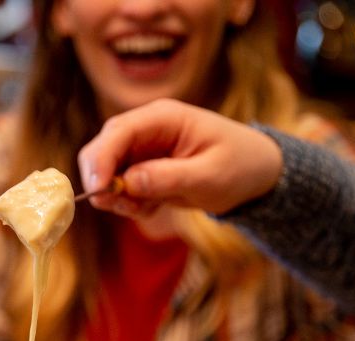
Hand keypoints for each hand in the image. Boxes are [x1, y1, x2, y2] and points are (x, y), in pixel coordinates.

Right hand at [78, 98, 282, 217]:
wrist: (256, 174)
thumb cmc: (240, 166)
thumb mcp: (210, 175)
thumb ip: (169, 177)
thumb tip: (128, 181)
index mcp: (163, 118)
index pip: (117, 133)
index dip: (101, 161)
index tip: (98, 193)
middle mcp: (146, 129)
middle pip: (101, 149)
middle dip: (102, 181)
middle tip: (120, 207)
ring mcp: (141, 149)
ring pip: (106, 172)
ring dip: (117, 197)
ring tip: (148, 208)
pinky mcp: (141, 169)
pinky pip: (119, 188)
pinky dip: (129, 203)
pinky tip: (155, 206)